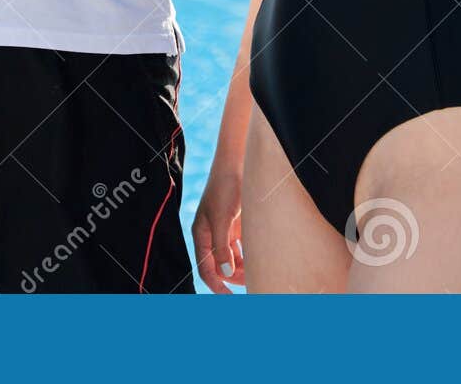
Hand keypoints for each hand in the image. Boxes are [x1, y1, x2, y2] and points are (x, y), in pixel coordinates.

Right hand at [191, 161, 245, 292]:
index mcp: (201, 235)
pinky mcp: (236, 224)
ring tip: (257, 274)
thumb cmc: (225, 188)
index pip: (206, 268)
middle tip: (252, 285)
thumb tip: (225, 273)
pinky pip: (241, 247)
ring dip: (242, 268)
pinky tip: (259, 259)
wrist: (237, 163)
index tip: (229, 297)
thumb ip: (222, 247)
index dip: (216, 285)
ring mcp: (224, 230)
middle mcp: (211, 235)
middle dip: (233, 277)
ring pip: (232, 258)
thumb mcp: (222, 219)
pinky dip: (248, 255)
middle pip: (221, 265)